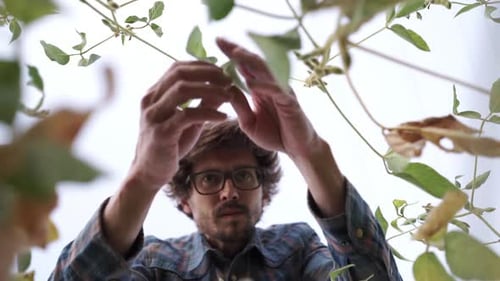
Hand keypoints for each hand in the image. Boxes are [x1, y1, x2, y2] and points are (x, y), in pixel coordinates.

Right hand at [128, 61, 231, 190]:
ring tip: (229, 95)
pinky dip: (208, 113)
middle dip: (207, 74)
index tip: (222, 71)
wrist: (149, 172)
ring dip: (210, 90)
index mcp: (154, 94)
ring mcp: (154, 116)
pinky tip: (223, 117)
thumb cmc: (169, 145)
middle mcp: (150, 101)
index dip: (201, 66)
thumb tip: (225, 87)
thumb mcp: (189, 120)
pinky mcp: (161, 133)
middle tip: (228, 80)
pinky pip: (187, 115)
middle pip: (179, 74)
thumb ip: (204, 103)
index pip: (177, 68)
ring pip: (182, 90)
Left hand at [216, 38, 321, 159]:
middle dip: (236, 50)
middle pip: (253, 62)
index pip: (244, 66)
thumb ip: (239, 106)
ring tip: (235, 54)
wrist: (297, 150)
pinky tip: (251, 84)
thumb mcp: (248, 122)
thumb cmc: (275, 134)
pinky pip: (277, 91)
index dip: (231, 53)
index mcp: (259, 88)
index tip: (216, 41)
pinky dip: (265, 86)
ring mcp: (281, 91)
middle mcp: (270, 85)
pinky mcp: (290, 103)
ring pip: (266, 71)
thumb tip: (226, 88)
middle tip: (220, 40)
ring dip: (250, 61)